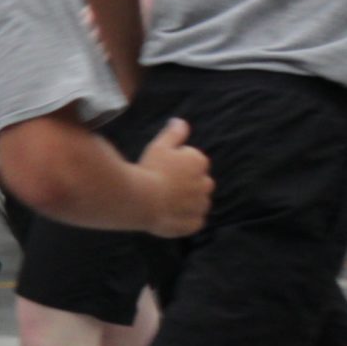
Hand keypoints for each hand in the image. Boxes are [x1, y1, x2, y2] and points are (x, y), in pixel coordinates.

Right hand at [136, 118, 213, 238]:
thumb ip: (174, 133)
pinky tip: (169, 216)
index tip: (161, 169)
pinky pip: (194, 222)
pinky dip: (184, 220)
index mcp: (200, 162)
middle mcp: (205, 183)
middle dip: (186, 184)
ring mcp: (200, 205)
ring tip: (164, 202)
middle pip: (199, 182)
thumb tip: (180, 122)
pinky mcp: (194, 223)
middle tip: (163, 186)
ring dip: (187, 203)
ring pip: (198, 202)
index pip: (194, 162)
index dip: (177, 166)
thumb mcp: (160, 146)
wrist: (141, 199)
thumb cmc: (149, 169)